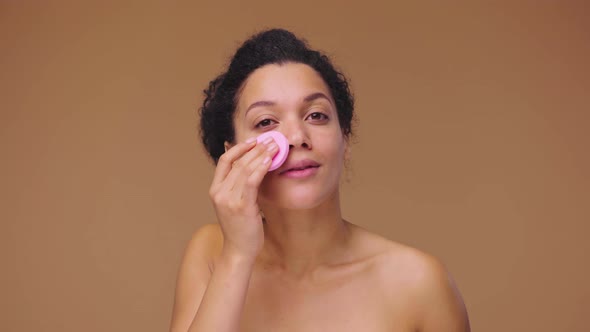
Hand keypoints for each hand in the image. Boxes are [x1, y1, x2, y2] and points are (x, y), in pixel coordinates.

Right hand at [208, 136, 277, 261]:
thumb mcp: (235, 204)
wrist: (238, 251)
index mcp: (215, 190)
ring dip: (261, 155)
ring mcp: (229, 199)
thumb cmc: (241, 228)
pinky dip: (260, 168)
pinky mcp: (241, 206)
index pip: (224, 161)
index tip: (254, 140)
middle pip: (237, 162)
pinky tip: (269, 160)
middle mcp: (219, 192)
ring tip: (274, 146)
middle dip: (255, 148)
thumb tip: (253, 168)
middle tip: (271, 139)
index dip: (239, 148)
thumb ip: (240, 187)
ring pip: (244, 169)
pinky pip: (251, 181)